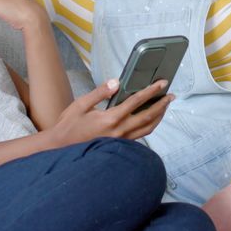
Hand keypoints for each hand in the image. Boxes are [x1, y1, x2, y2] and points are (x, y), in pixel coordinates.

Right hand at [48, 78, 172, 144]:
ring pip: (147, 128)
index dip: (151, 91)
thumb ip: (100, 92)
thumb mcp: (80, 104)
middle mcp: (119, 131)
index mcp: (110, 119)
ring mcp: (120, 140)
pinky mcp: (119, 146)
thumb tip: (116, 81)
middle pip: (147, 117)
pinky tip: (150, 119)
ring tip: (165, 106)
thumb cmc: (68, 126)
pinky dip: (149, 125)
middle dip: (161, 105)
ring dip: (159, 116)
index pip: (136, 102)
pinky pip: (140, 135)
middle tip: (171, 95)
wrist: (60, 149)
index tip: (161, 83)